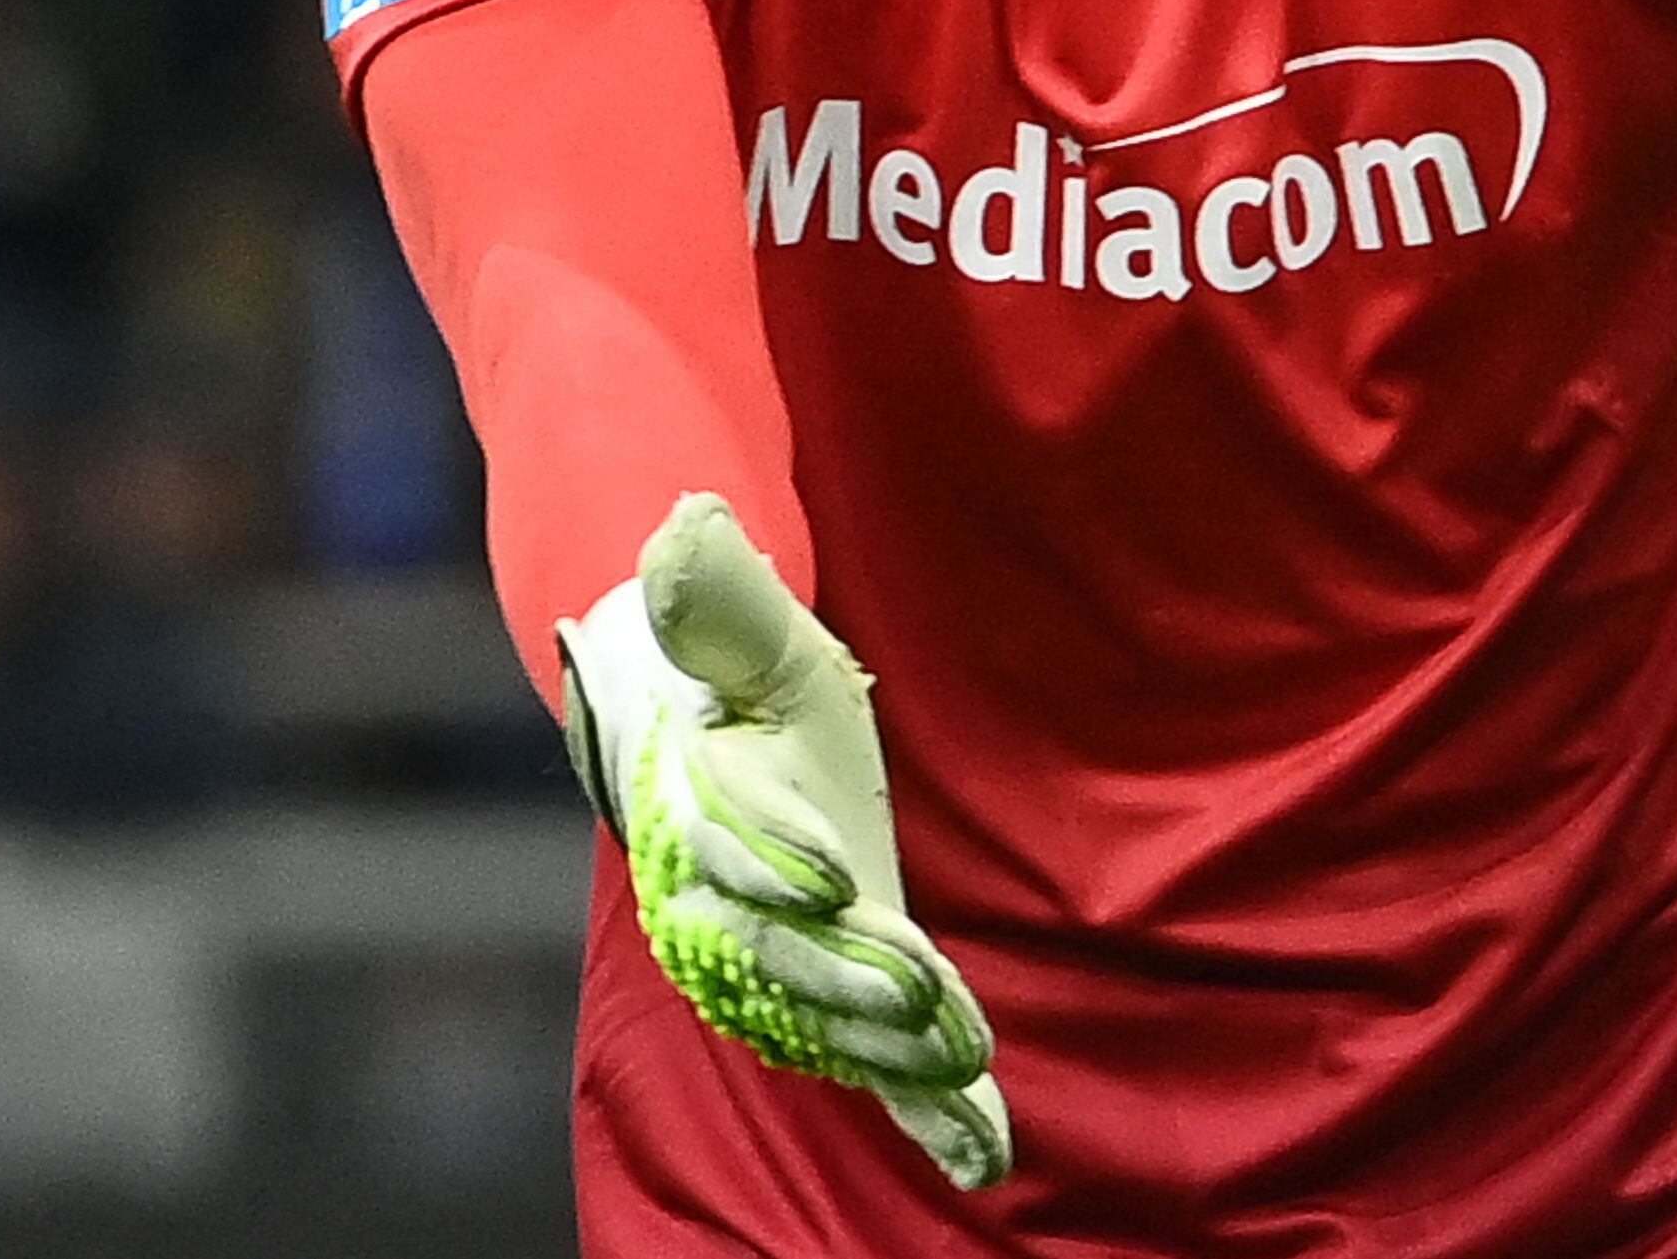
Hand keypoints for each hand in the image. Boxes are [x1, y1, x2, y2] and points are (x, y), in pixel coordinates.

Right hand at [560, 494, 1012, 1187]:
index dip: (781, 861)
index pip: (740, 847)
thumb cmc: (743, 696)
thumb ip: (717, 595)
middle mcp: (736, 913)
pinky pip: (884, 1073)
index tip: (831, 875)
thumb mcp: (748, 634)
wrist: (718, 767)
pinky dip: (936, 1116)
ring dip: (891, 1049)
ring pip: (831, 1023)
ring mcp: (790, 969)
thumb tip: (686, 521)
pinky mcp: (846, 1004)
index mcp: (712, 814)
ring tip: (957, 1058)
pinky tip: (990, 1154)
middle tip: (918, 992)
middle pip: (785, 958)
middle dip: (849, 980)